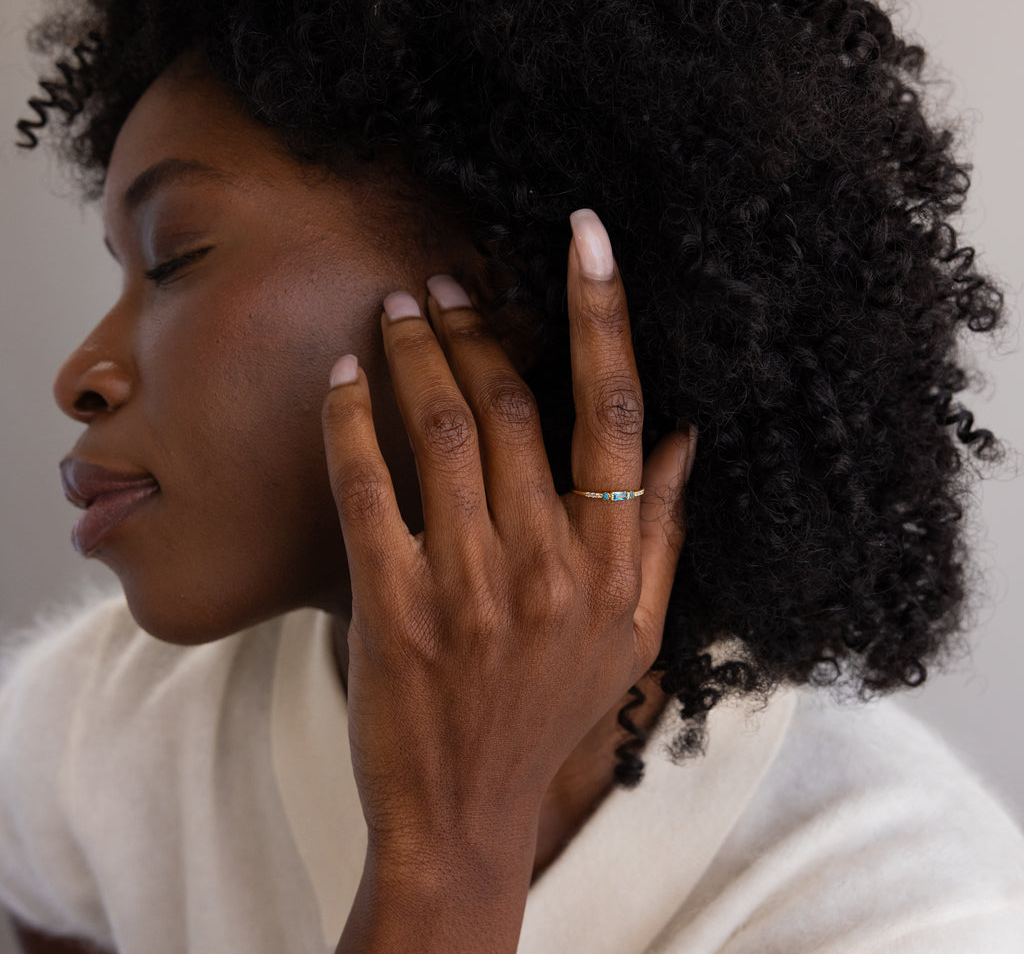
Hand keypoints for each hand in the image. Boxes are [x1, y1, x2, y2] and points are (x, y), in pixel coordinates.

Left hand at [322, 209, 694, 951]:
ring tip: (400, 305)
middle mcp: (545, 564)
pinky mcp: (393, 604)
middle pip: (513, 403)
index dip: (602, 314)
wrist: (466, 810)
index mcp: (609, 563)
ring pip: (442, 429)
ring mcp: (467, 584)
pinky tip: (343, 377)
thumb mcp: (636, 636)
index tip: (586, 240)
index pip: (614, 412)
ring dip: (416, 351)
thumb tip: (683, 438)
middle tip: (450, 275)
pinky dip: (351, 419)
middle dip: (481, 321)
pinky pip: (368, 486)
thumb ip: (663, 534)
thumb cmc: (552, 716)